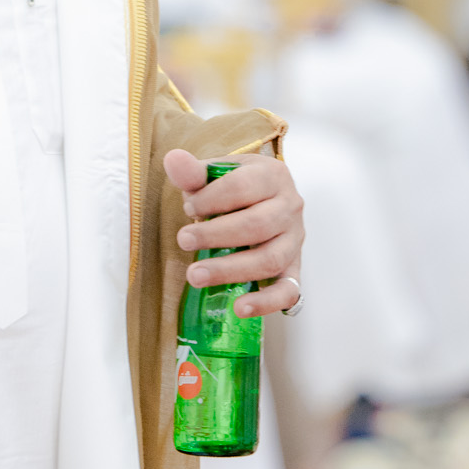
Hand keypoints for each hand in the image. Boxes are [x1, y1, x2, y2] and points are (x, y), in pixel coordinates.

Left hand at [165, 149, 303, 318]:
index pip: (243, 187)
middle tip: (183, 241)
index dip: (211, 199)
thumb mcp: (218, 174)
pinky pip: (288, 291)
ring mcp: (295, 240)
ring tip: (196, 276)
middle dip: (216, 235)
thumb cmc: (237, 187)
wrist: (265, 198)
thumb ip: (194, 172)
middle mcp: (290, 207)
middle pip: (257, 225)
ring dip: (230, 270)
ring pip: (269, 259)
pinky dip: (266, 302)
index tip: (188, 208)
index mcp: (272, 175)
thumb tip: (173, 160)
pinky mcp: (295, 268)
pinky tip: (240, 308)